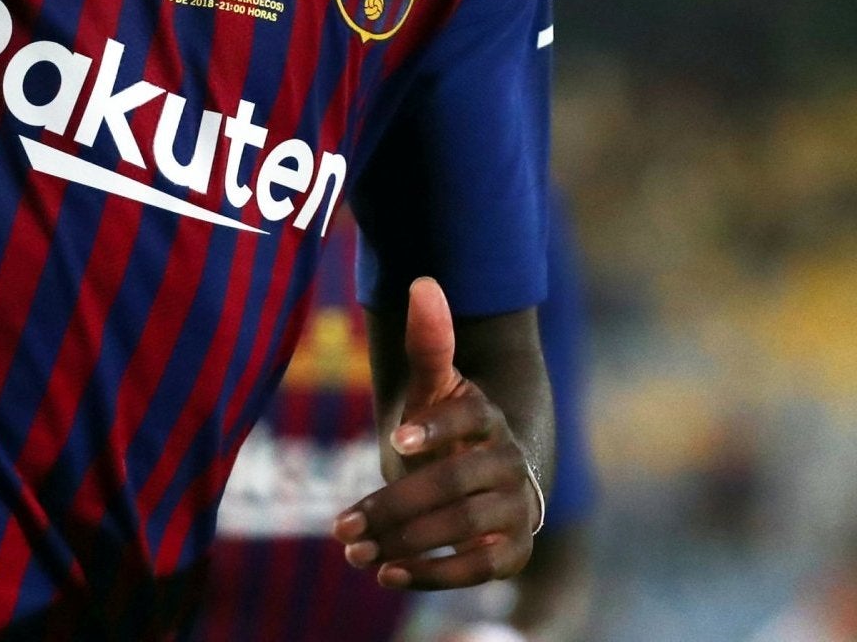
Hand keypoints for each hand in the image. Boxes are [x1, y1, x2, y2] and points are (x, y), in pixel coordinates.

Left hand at [332, 277, 543, 590]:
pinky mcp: (513, 551)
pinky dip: (436, 575)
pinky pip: (481, 569)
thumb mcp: (433, 387)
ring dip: (407, 542)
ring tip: (355, 552)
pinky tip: (388, 574)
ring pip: (465, 527)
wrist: (489, 479)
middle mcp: (509, 463)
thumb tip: (423, 282)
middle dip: (396, 504)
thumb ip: (428, 344)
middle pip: (456, 482)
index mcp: (488, 417)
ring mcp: (516, 509)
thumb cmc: (449, 426)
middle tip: (341, 524)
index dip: (435, 426)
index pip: (470, 417)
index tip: (394, 438)